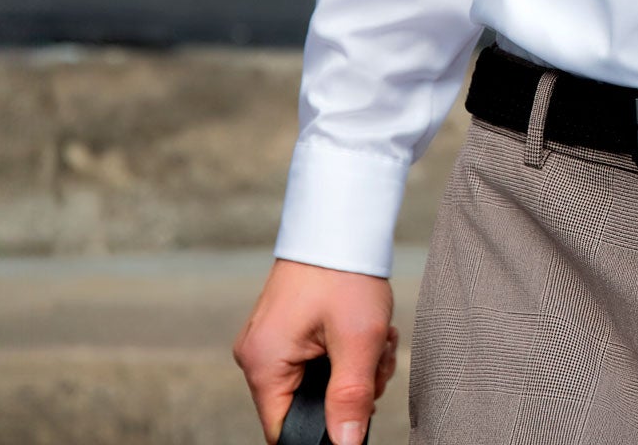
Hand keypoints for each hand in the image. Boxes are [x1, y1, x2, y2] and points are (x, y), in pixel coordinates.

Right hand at [233, 258, 397, 444]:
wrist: (341, 215)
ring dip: (355, 369)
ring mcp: (272, 339)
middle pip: (305, 405)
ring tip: (378, 339)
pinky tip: (368, 330)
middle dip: (349, 392)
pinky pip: (316, 359)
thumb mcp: (358, 339)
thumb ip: (351, 398)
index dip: (324, 428)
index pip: (285, 430)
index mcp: (263, 365)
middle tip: (377, 362)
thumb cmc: (344, 269)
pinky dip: (346, 351)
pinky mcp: (287, 327)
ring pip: (317, 382)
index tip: (358, 409)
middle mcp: (258, 355)